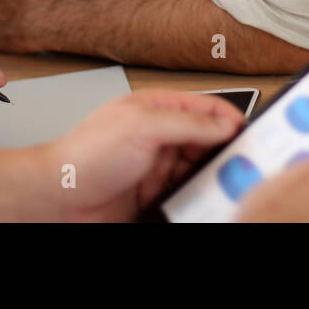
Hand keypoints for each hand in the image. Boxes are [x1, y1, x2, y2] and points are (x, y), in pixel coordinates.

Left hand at [31, 90, 244, 221]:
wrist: (56, 200)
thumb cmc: (84, 155)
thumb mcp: (142, 127)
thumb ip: (187, 122)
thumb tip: (225, 123)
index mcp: (158, 108)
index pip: (206, 107)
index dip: (231, 118)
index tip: (253, 135)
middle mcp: (160, 135)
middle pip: (209, 140)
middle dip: (228, 151)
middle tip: (247, 165)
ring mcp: (158, 166)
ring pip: (201, 169)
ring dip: (214, 177)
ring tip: (227, 186)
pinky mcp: (155, 195)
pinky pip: (187, 194)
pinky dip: (199, 198)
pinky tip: (205, 202)